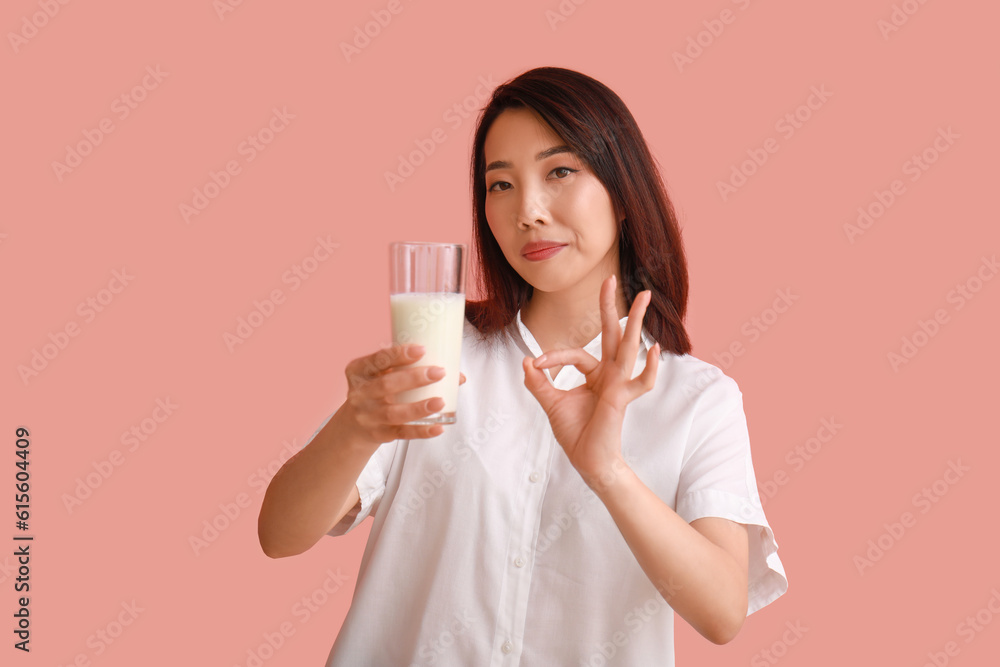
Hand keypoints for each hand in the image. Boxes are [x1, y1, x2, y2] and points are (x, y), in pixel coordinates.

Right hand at [343, 343, 466, 443]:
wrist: (354, 427)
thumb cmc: (375, 392)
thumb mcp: (381, 376)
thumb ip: (410, 370)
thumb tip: (457, 375)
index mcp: (359, 371)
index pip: (378, 360)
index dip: (398, 354)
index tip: (422, 350)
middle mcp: (360, 394)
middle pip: (386, 385)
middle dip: (414, 378)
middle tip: (439, 372)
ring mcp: (368, 416)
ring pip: (394, 413)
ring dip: (419, 407)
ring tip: (440, 401)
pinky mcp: (379, 434)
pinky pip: (402, 433)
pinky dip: (421, 431)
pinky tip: (438, 427)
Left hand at [521, 274, 659, 487]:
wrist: (587, 461)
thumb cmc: (575, 434)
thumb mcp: (551, 403)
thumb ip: (539, 382)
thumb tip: (526, 360)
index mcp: (595, 374)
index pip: (575, 354)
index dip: (553, 357)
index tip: (534, 365)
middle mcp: (610, 374)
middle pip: (612, 334)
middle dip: (611, 306)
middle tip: (611, 278)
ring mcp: (619, 384)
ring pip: (629, 347)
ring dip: (636, 321)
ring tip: (644, 297)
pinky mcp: (623, 399)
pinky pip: (641, 382)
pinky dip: (650, 368)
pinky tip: (654, 351)